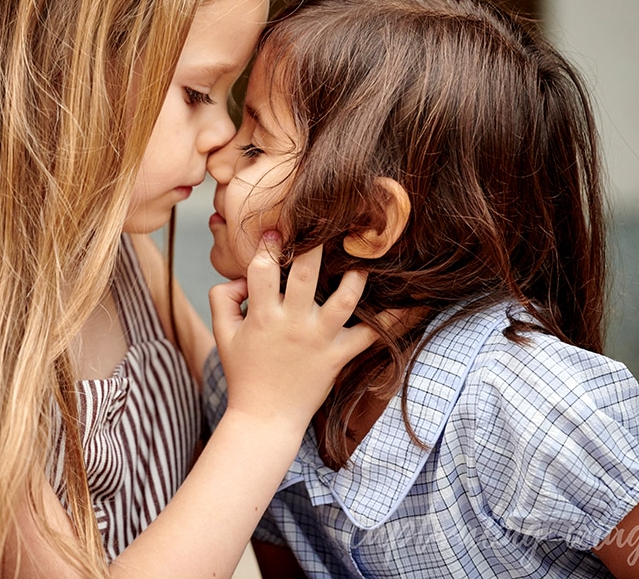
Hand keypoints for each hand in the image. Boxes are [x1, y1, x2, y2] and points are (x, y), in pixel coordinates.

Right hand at [209, 233, 377, 434]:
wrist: (265, 418)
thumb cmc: (243, 374)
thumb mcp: (222, 334)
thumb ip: (223, 298)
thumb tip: (241, 277)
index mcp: (262, 316)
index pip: (263, 270)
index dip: (268, 247)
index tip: (276, 231)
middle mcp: (293, 324)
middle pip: (306, 274)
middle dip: (315, 244)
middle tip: (326, 220)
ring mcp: (319, 339)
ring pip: (345, 299)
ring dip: (355, 274)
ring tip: (363, 253)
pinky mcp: (339, 355)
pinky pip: (371, 334)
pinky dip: (394, 320)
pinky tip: (416, 302)